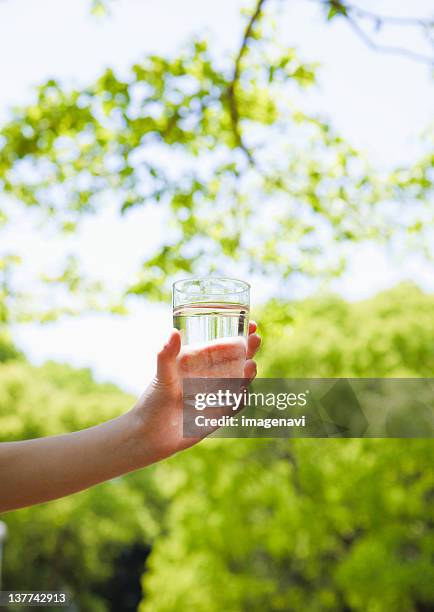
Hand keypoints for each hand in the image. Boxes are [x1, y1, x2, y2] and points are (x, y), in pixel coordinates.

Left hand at [132, 322, 260, 462]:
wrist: (151, 435)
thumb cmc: (153, 400)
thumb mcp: (162, 375)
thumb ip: (167, 355)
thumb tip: (174, 332)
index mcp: (200, 362)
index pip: (224, 345)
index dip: (240, 334)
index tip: (251, 324)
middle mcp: (212, 376)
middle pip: (238, 360)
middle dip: (250, 349)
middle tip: (256, 339)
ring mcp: (218, 395)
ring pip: (240, 381)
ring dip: (248, 373)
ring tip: (250, 365)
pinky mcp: (220, 415)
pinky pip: (236, 405)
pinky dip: (241, 399)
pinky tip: (243, 393)